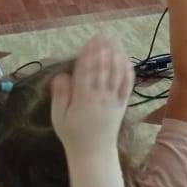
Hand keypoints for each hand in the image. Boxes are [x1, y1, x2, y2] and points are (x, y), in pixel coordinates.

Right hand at [51, 33, 133, 160]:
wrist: (93, 152)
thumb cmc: (72, 134)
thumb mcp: (59, 117)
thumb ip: (60, 95)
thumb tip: (61, 75)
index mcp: (83, 100)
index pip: (87, 72)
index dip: (90, 55)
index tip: (91, 41)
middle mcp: (101, 98)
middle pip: (103, 69)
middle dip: (104, 49)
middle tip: (105, 33)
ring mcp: (114, 100)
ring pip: (116, 74)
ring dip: (116, 55)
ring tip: (115, 41)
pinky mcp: (123, 104)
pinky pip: (127, 85)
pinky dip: (127, 71)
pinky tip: (126, 59)